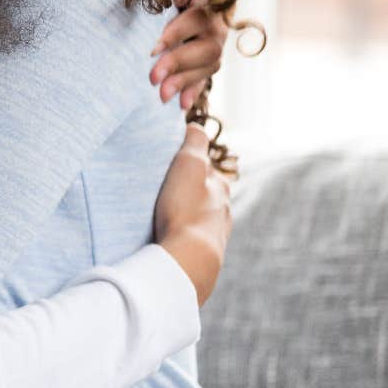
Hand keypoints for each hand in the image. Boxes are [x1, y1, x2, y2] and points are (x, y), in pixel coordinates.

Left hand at [148, 0, 227, 108]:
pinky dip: (193, 91)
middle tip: (152, 78)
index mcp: (209, 4)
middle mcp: (218, 26)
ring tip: (161, 96)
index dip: (174, 35)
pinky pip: (206, 78)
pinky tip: (181, 106)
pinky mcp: (211, 61)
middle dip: (178, 64)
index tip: (153, 49)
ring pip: (208, 66)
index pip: (194, 21)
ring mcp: (217, 45)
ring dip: (184, 82)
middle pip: (205, 48)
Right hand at [153, 124, 232, 305]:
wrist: (189, 261)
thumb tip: (196, 126)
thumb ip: (194, 142)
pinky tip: (170, 240)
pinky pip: (193, 242)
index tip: (169, 168)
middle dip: (187, 194)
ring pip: (200, 220)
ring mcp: (216, 237)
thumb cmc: (186, 210)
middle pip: (205, 196)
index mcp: (221, 188)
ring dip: (185, 217)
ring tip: (164, 219)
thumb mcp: (189, 165)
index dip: (188, 166)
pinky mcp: (206, 259)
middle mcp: (224, 211)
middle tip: (163, 195)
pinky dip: (183, 237)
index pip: (206, 170)